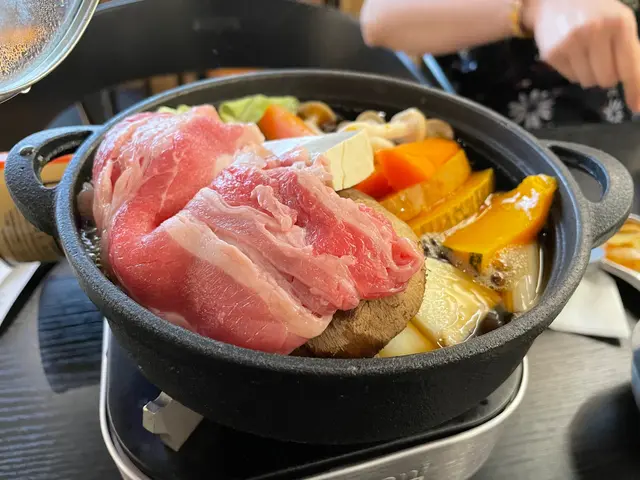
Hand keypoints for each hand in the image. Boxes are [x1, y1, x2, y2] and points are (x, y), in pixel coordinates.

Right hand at [523, 0, 639, 111]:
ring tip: (584, 54)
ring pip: (588, 81)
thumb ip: (630, 52)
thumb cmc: (595, 12)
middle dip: (606, 75)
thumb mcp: (619, 23)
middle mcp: (596, 32)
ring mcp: (572, 42)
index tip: (637, 107)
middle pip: (607, 79)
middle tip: (600, 59)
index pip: (630, 66)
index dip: (635, 89)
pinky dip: (573, 70)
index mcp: (620, 23)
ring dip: (588, 74)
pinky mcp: (553, 52)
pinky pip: (570, 77)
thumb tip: (638, 96)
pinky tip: (570, 53)